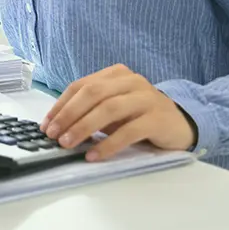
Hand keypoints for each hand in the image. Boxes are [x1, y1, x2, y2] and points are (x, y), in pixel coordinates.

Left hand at [41, 64, 196, 161]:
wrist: (182, 124)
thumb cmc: (140, 116)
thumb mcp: (114, 108)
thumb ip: (92, 110)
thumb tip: (59, 126)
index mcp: (116, 74)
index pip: (81, 85)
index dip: (61, 105)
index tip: (46, 124)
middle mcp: (131, 81)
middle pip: (92, 93)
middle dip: (69, 114)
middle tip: (54, 135)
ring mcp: (146, 98)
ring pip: (108, 109)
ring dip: (84, 127)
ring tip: (68, 144)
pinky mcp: (157, 118)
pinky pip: (128, 131)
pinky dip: (108, 144)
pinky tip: (94, 155)